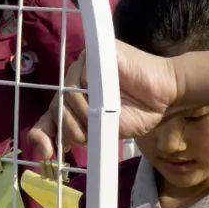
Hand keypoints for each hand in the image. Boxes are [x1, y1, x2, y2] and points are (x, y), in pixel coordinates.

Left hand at [29, 42, 180, 158]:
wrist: (167, 94)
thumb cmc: (138, 111)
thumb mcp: (103, 131)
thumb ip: (78, 136)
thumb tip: (46, 150)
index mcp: (74, 100)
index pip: (49, 116)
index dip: (42, 135)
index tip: (47, 154)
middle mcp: (75, 80)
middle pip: (57, 108)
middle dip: (73, 128)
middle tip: (92, 131)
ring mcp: (84, 64)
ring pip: (68, 94)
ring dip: (87, 112)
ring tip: (108, 111)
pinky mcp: (96, 53)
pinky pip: (83, 76)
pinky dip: (94, 93)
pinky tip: (109, 95)